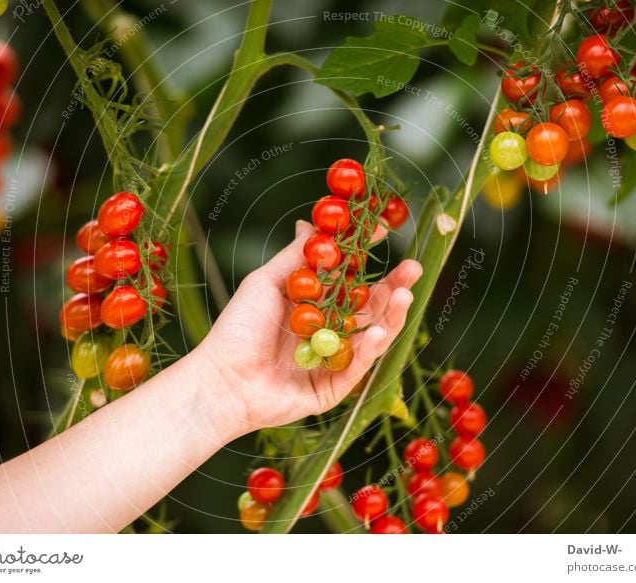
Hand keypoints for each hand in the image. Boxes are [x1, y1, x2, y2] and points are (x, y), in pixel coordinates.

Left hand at [193, 220, 421, 432]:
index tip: (384, 231)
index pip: (351, 278)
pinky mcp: (334, 386)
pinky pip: (358, 366)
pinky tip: (379, 331)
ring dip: (392, 315)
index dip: (368, 257)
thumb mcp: (266, 282)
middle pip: (370, 306)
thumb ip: (296, 256)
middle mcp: (328, 329)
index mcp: (314, 304)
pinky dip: (370, 348)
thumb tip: (309, 224)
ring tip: (404, 294)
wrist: (222, 379)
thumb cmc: (238, 329)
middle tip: (413, 268)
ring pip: (372, 335)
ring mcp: (334, 359)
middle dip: (394, 286)